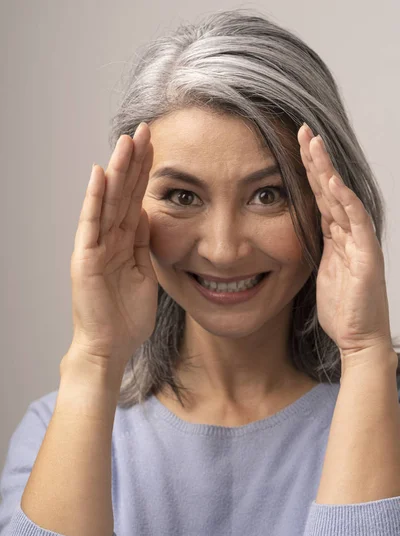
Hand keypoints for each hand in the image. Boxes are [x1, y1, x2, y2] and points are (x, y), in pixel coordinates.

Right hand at [69, 123, 157, 367]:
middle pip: (122, 194)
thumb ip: (145, 245)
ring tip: (125, 141)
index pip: (136, 200)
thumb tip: (150, 217)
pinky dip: (94, 199)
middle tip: (144, 130)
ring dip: (116, 171)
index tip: (156, 147)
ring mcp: (95, 247)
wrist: (111, 346)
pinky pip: (91, 225)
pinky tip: (99, 175)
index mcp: (124, 243)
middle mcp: (108, 239)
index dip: (145, 174)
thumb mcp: (145, 273)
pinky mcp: (85, 259)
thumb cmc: (127, 316)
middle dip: (133, 162)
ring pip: (107, 202)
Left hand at [297, 123, 392, 358]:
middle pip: (330, 189)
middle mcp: (348, 233)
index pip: (319, 196)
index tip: (291, 146)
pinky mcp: (367, 255)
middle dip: (316, 160)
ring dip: (327, 170)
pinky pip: (355, 222)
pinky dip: (344, 200)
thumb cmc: (342, 310)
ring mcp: (359, 241)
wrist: (360, 338)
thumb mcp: (319, 273)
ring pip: (342, 197)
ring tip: (313, 143)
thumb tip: (295, 237)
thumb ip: (312, 251)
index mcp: (335, 237)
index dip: (307, 171)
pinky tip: (332, 180)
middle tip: (302, 130)